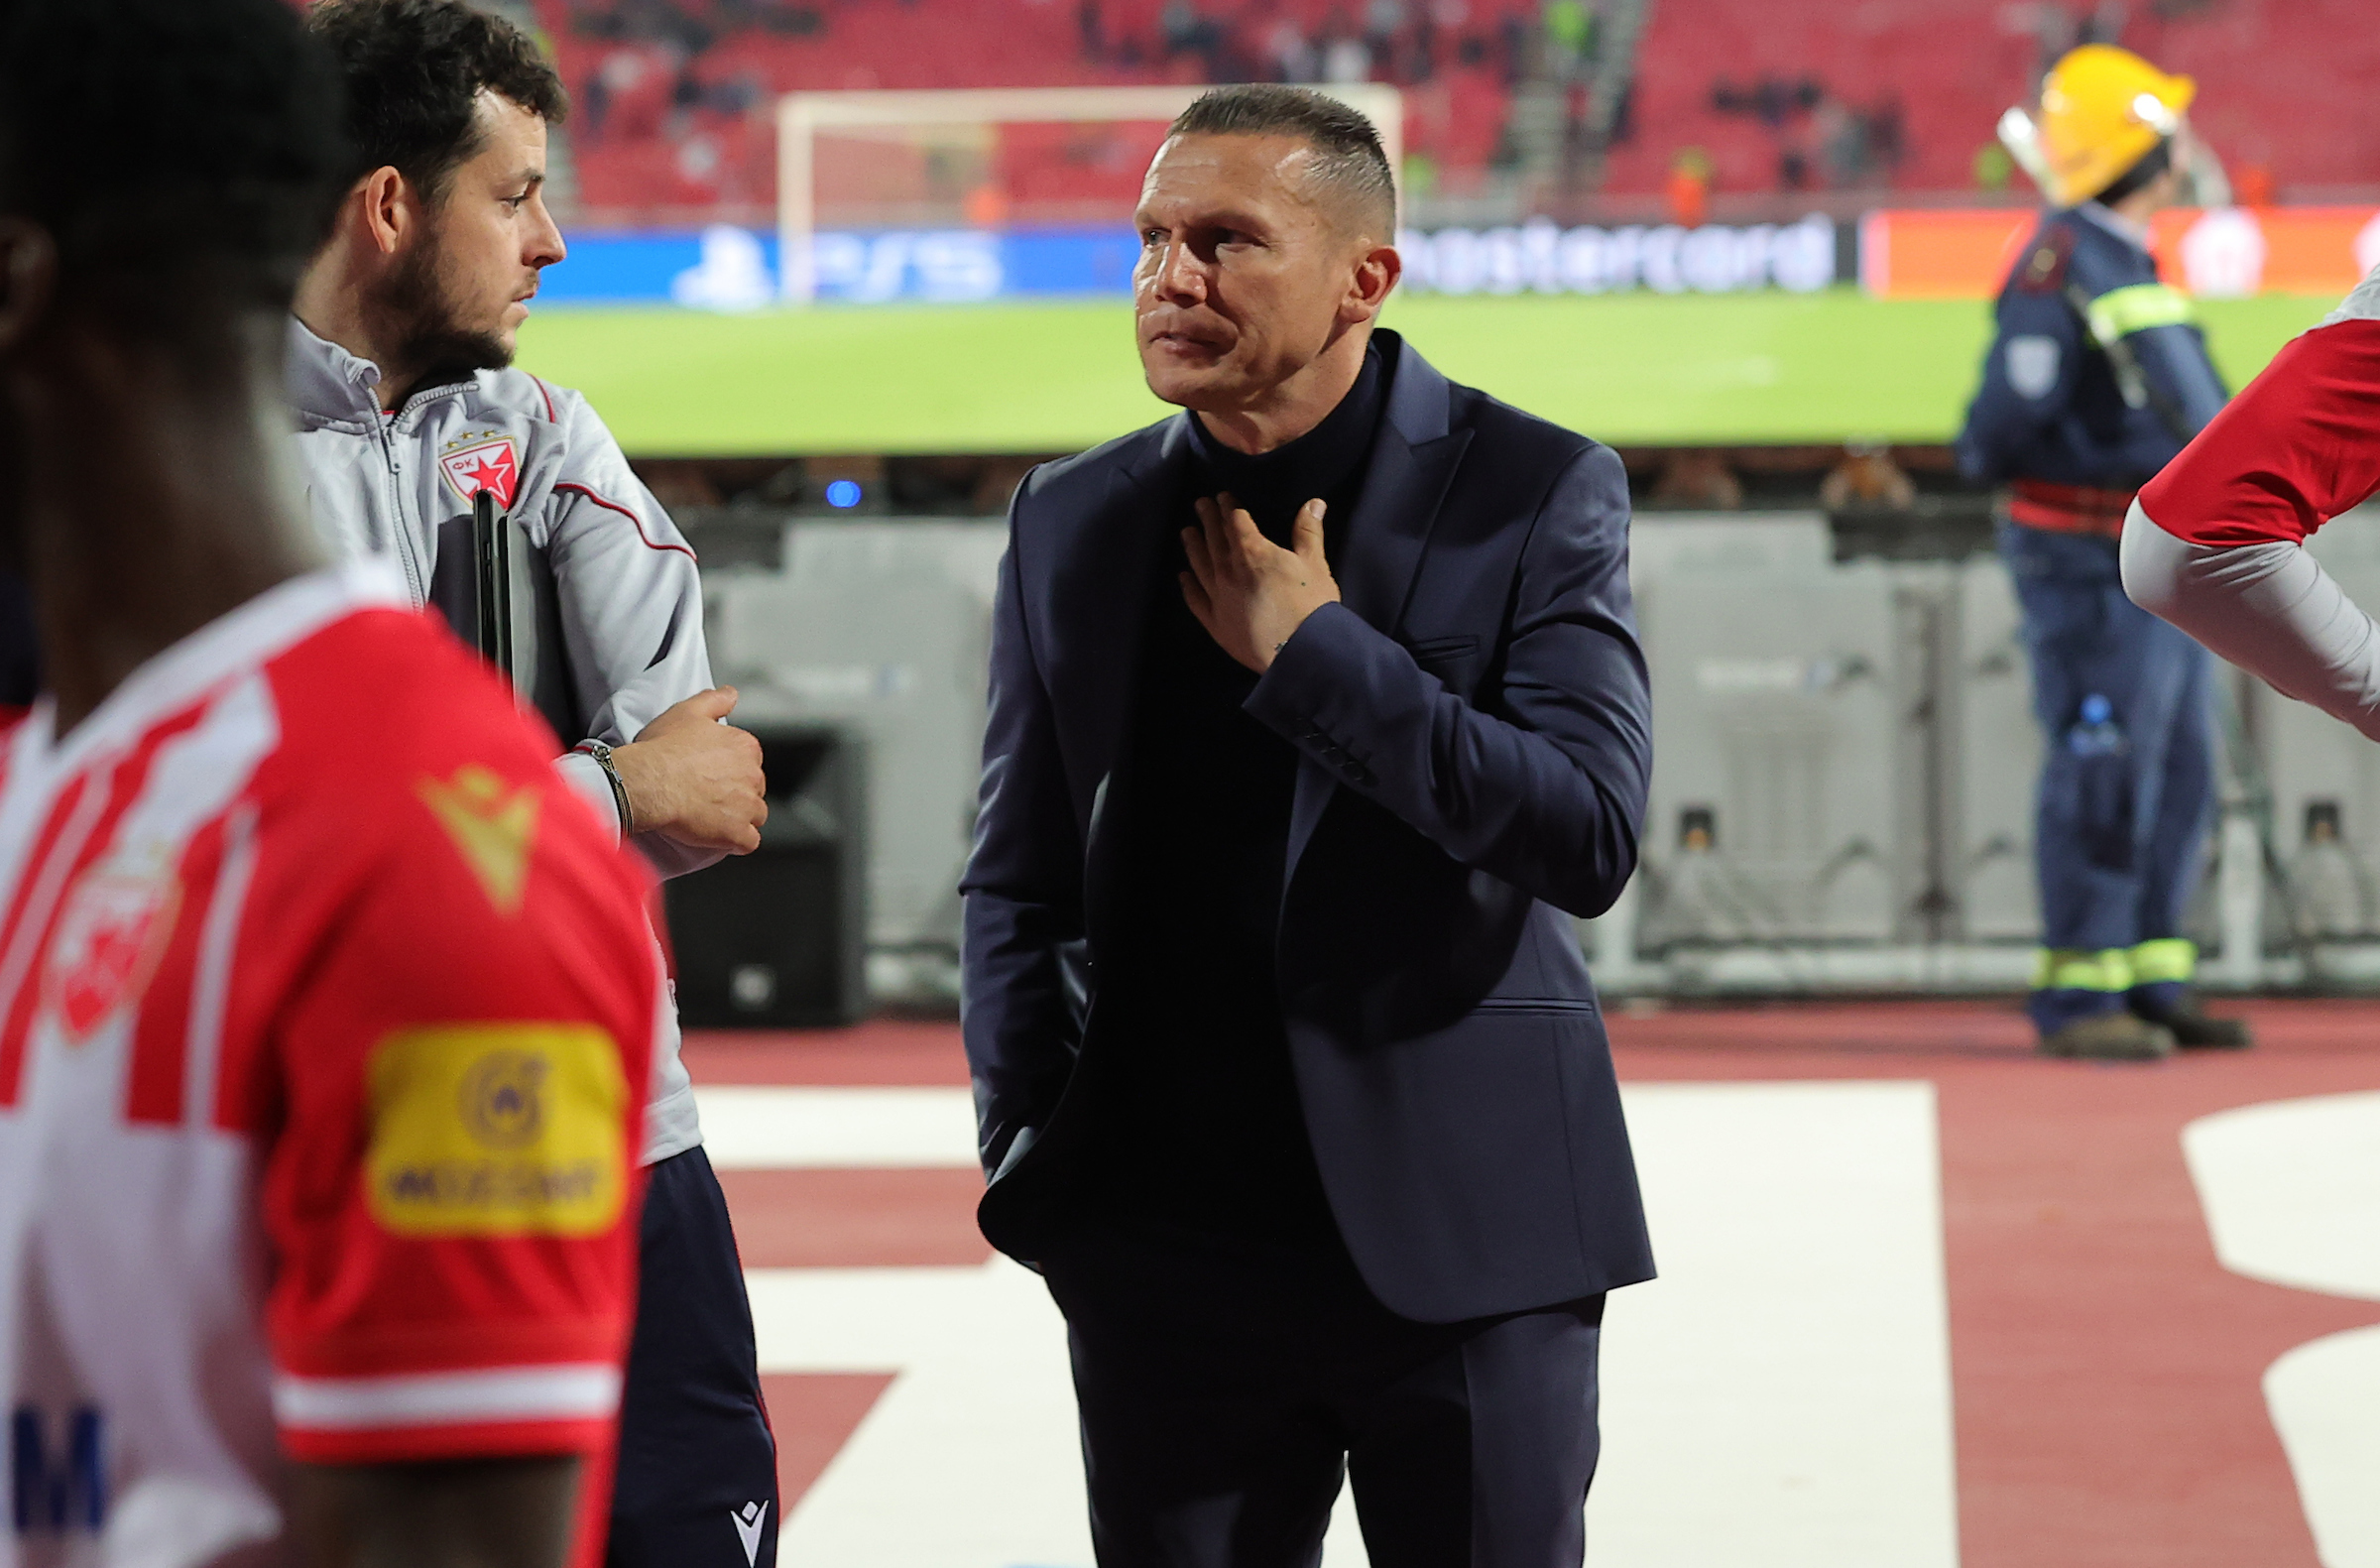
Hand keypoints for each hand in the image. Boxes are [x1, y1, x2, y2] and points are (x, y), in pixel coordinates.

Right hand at [610, 687, 767, 854]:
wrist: (646, 781)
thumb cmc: (661, 749)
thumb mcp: (687, 711)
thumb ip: (714, 701)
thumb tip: (731, 694)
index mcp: (745, 746)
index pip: (750, 760)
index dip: (731, 768)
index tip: (711, 773)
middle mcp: (753, 775)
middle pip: (754, 789)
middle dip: (737, 794)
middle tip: (708, 796)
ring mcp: (747, 806)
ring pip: (755, 815)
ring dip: (739, 818)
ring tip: (712, 818)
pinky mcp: (737, 833)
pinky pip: (748, 842)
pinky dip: (737, 842)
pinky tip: (719, 838)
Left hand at [1180, 493, 1339, 672]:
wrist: (1300, 652)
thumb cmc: (1312, 607)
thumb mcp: (1315, 564)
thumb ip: (1309, 531)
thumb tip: (1314, 503)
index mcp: (1254, 551)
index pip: (1236, 521)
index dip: (1229, 507)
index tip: (1222, 496)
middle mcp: (1230, 570)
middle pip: (1214, 538)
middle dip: (1208, 519)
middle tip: (1200, 504)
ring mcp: (1219, 596)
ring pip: (1200, 564)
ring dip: (1193, 546)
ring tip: (1186, 532)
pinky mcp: (1215, 622)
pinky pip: (1196, 599)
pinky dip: (1188, 586)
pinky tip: (1184, 576)